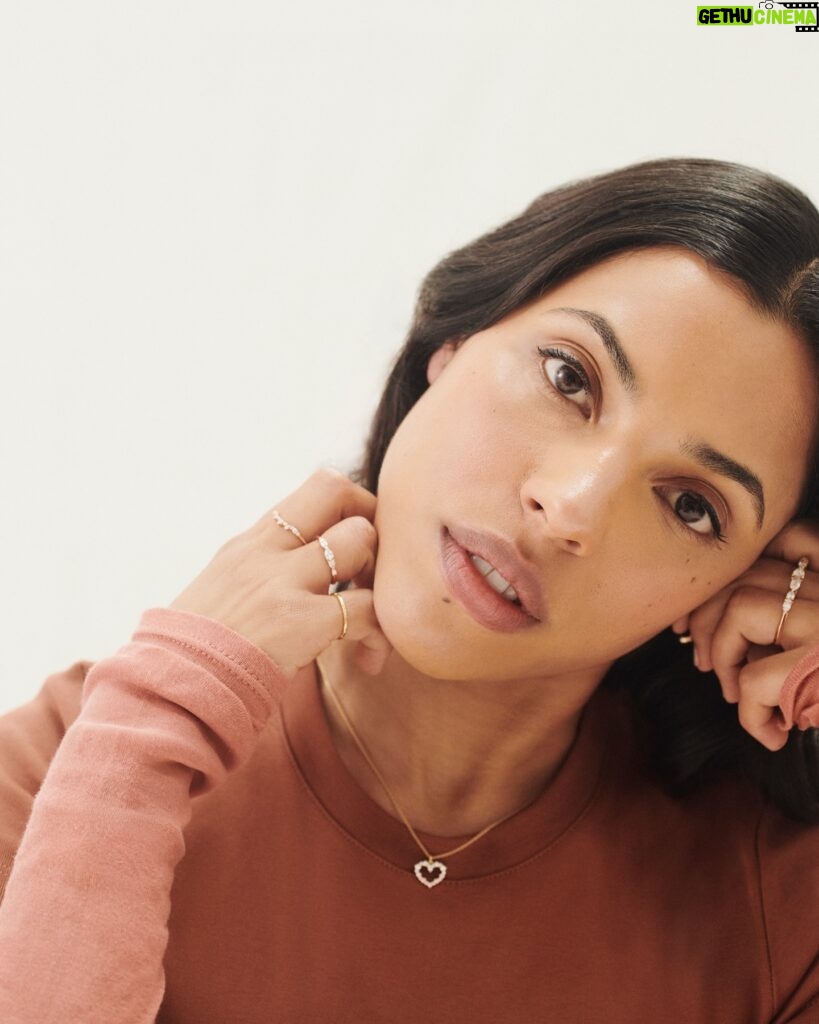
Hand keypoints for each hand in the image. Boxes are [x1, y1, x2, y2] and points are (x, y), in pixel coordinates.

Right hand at [168, 467, 392, 680]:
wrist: (166, 692)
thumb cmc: (195, 653)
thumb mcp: (223, 591)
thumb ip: (262, 571)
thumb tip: (301, 568)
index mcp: (250, 543)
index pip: (316, 489)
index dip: (352, 510)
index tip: (354, 550)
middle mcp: (266, 551)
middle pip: (339, 492)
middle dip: (372, 522)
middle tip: (373, 572)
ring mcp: (282, 583)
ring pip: (359, 540)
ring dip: (379, 576)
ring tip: (372, 617)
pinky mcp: (299, 623)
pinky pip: (366, 609)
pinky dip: (380, 632)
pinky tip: (368, 659)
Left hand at [671, 520, 818, 750]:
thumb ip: (789, 618)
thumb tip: (712, 626)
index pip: (773, 545)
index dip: (723, 579)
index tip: (699, 614)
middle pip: (743, 574)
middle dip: (707, 618)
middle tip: (703, 661)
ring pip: (740, 608)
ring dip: (725, 658)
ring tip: (737, 695)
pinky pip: (755, 680)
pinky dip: (750, 713)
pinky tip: (773, 733)